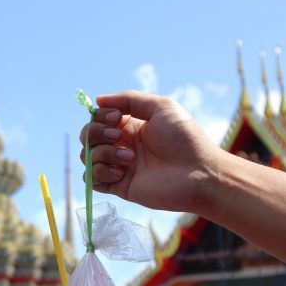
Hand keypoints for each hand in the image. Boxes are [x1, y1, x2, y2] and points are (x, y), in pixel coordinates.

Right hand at [79, 90, 218, 213]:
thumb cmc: (185, 139)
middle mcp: (121, 144)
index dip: (101, 116)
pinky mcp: (118, 186)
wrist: (198, 174)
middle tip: (118, 137)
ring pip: (87, 157)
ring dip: (103, 154)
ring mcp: (119, 166)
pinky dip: (99, 173)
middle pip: (87, 136)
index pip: (98, 118)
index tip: (117, 118)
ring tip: (129, 159)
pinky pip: (91, 180)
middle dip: (96, 133)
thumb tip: (97, 100)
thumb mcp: (161, 107)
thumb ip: (129, 99)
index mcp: (130, 126)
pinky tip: (120, 173)